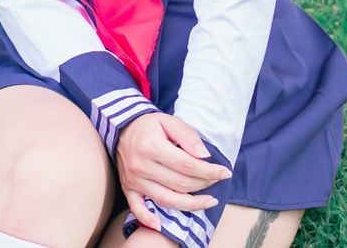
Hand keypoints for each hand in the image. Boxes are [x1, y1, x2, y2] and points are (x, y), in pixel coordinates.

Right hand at [114, 112, 231, 230]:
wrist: (122, 129)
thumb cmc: (149, 125)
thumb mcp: (169, 121)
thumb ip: (188, 136)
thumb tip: (205, 156)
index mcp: (151, 146)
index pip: (187, 165)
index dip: (209, 171)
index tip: (225, 172)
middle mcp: (141, 165)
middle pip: (180, 184)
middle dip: (203, 183)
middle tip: (215, 179)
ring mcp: (134, 179)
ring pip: (166, 199)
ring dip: (191, 204)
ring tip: (208, 201)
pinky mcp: (128, 188)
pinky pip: (137, 208)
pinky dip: (147, 219)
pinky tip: (160, 225)